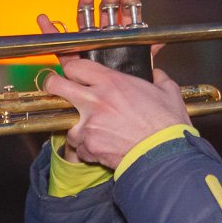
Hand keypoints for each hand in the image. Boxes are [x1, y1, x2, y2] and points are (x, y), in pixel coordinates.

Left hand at [38, 0, 180, 166]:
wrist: (166, 155)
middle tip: (59, 92)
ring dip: (75, 126)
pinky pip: (79, 146)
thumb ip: (157, 77)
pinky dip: (87, 148)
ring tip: (93, 130)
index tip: (74, 75)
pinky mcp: (88, 146)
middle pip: (55, 85)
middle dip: (53, 86)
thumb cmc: (168, 126)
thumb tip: (155, 74)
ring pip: (65, 121)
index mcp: (112, 82)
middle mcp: (95, 100)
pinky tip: (102, 146)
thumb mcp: (168, 92)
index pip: (75, 66)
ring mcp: (89, 125)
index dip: (72, 70)